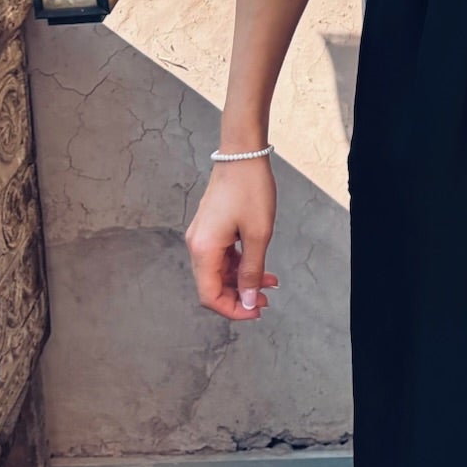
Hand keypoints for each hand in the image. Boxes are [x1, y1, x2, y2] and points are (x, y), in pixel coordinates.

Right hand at [184, 157, 280, 319]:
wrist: (242, 155)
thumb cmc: (250, 190)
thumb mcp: (258, 235)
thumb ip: (252, 272)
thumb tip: (249, 301)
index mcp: (203, 249)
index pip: (210, 295)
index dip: (232, 309)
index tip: (256, 311)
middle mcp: (196, 245)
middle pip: (212, 286)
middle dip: (239, 296)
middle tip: (265, 301)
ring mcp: (201, 236)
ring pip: (218, 272)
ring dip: (242, 280)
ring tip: (270, 283)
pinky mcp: (210, 228)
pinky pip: (221, 256)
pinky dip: (239, 265)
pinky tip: (259, 265)